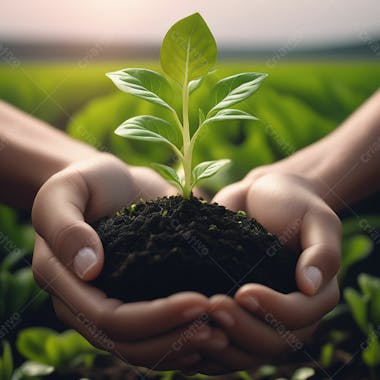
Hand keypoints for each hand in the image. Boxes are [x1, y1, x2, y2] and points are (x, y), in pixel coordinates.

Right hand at [32, 153, 227, 370]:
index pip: (109, 319)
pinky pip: (158, 332)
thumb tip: (88, 269)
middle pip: (130, 344)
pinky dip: (185, 339)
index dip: (154, 318)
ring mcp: (115, 303)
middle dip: (176, 339)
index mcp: (66, 284)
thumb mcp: (65, 191)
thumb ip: (65, 225)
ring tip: (225, 335)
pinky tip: (214, 333)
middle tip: (221, 329)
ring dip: (185, 347)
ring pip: (146, 348)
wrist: (110, 183)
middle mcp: (89, 304)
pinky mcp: (138, 297)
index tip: (199, 302)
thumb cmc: (87, 182)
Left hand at [182, 171, 340, 373]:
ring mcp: (262, 317)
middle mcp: (291, 314)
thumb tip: (311, 286)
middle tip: (213, 306)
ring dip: (221, 343)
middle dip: (242, 329)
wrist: (262, 197)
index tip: (243, 292)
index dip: (273, 311)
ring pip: (246, 351)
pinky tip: (186, 333)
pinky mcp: (238, 313)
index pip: (299, 317)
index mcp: (316, 296)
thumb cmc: (292, 204)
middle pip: (271, 342)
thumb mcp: (317, 219)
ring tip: (197, 320)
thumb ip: (322, 251)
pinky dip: (207, 345)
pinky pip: (225, 342)